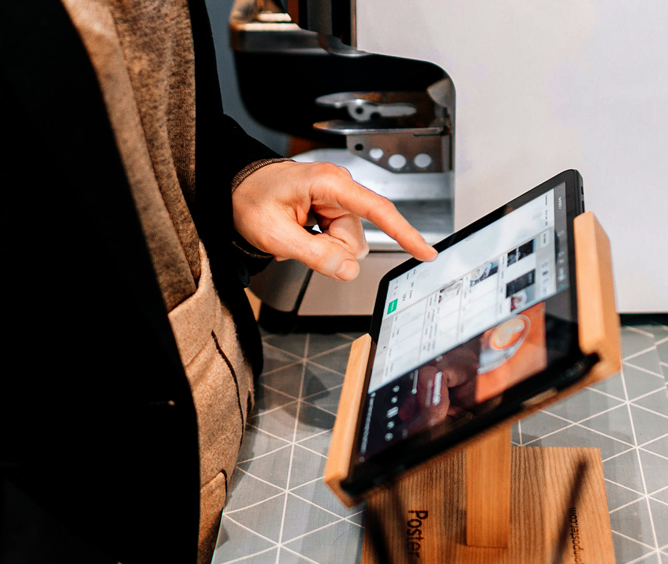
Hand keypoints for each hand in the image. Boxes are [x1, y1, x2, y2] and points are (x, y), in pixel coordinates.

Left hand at [232, 160, 437, 280]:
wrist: (236, 188)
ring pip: (348, 246)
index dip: (404, 233)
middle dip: (331, 252)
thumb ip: (315, 254)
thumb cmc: (251, 199)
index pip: (377, 210)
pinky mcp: (334, 213)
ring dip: (324, 250)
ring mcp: (338, 202)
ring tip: (295, 235)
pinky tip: (301, 234)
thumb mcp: (276, 234)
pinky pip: (339, 243)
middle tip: (297, 242)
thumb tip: (349, 270)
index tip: (425, 251)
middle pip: (356, 240)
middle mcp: (339, 189)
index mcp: (329, 183)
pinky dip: (321, 246)